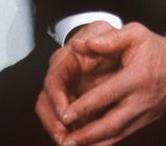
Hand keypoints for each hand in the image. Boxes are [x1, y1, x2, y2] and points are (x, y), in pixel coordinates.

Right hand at [36, 21, 119, 144]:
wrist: (119, 47)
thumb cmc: (109, 37)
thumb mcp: (107, 31)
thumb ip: (100, 37)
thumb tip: (79, 43)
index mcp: (66, 59)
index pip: (53, 80)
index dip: (56, 98)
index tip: (65, 114)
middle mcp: (62, 77)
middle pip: (45, 102)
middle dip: (52, 122)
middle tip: (63, 139)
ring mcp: (66, 92)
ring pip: (52, 115)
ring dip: (57, 131)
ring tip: (68, 145)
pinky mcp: (75, 104)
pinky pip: (66, 123)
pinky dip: (70, 134)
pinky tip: (80, 143)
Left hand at [38, 22, 165, 145]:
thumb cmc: (156, 49)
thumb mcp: (135, 34)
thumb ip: (109, 39)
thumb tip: (81, 43)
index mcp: (136, 78)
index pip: (106, 96)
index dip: (85, 106)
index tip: (66, 114)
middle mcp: (140, 100)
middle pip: (111, 123)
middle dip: (87, 134)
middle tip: (66, 140)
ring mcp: (143, 114)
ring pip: (117, 134)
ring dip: (95, 142)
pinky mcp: (144, 121)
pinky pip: (123, 135)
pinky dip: (107, 142)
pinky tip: (91, 145)